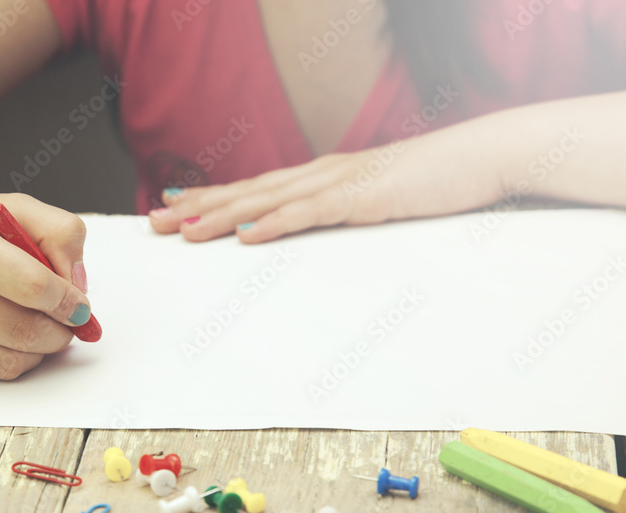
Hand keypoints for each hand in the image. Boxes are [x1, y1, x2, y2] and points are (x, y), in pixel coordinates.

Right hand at [0, 193, 92, 378]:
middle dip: (60, 331)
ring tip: (44, 328)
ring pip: (9, 360)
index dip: (67, 300)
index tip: (80, 305)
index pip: (30, 285)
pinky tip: (11, 336)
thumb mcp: (11, 208)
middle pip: (23, 329)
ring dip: (42, 350)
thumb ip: (59, 233)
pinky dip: (14, 359)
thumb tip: (77, 285)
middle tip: (68, 322)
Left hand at [148, 131, 505, 242]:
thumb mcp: (368, 196)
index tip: (173, 208)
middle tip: (155, 222)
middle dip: (198, 207)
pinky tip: (246, 236)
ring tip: (184, 229)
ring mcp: (337, 182)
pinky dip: (275, 224)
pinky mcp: (361, 196)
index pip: (252, 187)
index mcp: (316, 175)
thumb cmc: (425, 179)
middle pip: (245, 192)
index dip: (209, 197)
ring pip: (267, 201)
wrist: (476, 156)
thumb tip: (301, 224)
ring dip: (222, 216)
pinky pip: (310, 213)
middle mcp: (317, 173)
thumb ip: (334, 208)